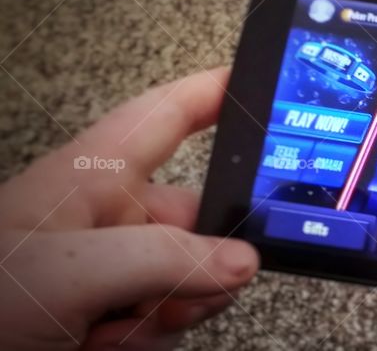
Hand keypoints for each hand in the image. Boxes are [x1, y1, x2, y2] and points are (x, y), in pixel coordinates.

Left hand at [0, 68, 259, 350]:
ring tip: (112, 329)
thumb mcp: (71, 274)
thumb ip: (167, 261)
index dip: (221, 90)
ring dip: (171, 310)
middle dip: (201, 260)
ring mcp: (113, 267)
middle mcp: (112, 214)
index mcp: (97, 173)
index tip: (272, 84)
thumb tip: (243, 262)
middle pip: (201, 214)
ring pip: (193, 276)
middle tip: (175, 295)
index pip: (172, 113)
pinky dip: (150, 337)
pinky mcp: (110, 312)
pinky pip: (170, 318)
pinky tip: (102, 346)